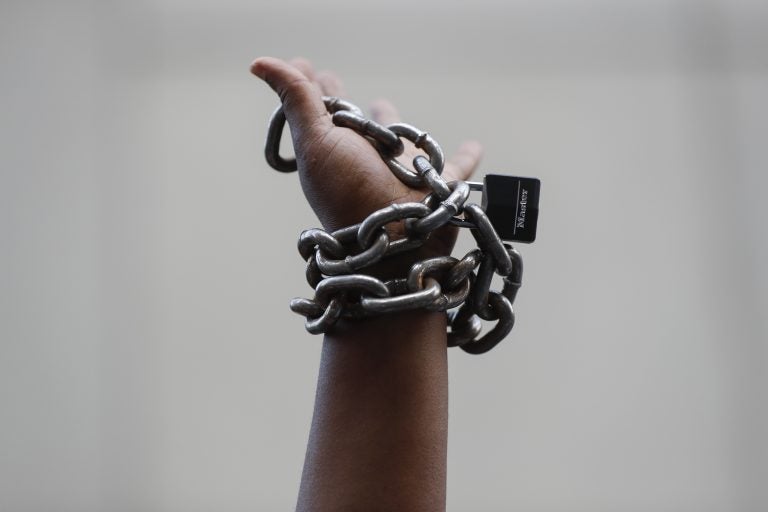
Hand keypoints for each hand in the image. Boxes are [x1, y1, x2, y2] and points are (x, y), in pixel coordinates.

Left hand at [251, 57, 482, 267]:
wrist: (394, 242)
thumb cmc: (350, 193)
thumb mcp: (316, 141)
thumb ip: (296, 98)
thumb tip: (260, 63)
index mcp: (336, 147)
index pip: (319, 109)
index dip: (309, 86)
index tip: (303, 65)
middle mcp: (367, 159)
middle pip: (355, 125)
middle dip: (346, 104)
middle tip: (333, 80)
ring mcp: (402, 173)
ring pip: (399, 141)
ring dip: (394, 124)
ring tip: (385, 106)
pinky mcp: (437, 186)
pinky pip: (457, 167)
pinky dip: (466, 156)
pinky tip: (475, 145)